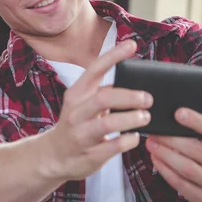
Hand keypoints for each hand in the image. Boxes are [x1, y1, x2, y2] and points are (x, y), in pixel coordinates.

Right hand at [41, 40, 152, 180]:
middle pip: (104, 97)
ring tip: (145, 117)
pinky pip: (115, 145)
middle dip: (130, 96)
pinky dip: (130, 140)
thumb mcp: (81, 104)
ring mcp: (82, 134)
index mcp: (76, 94)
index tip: (132, 44)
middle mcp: (76, 112)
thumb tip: (132, 81)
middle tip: (148, 99)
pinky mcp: (91, 154)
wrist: (54, 156)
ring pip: (109, 123)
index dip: (114, 55)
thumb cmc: (76, 125)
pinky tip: (134, 137)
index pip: (95, 69)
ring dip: (132, 119)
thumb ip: (102, 92)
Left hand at [146, 91, 201, 201]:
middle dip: (172, 140)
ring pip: (187, 169)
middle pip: (197, 151)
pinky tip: (155, 158)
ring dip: (165, 155)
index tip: (177, 112)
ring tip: (150, 142)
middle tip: (154, 130)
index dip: (197, 121)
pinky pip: (181, 185)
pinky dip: (165, 171)